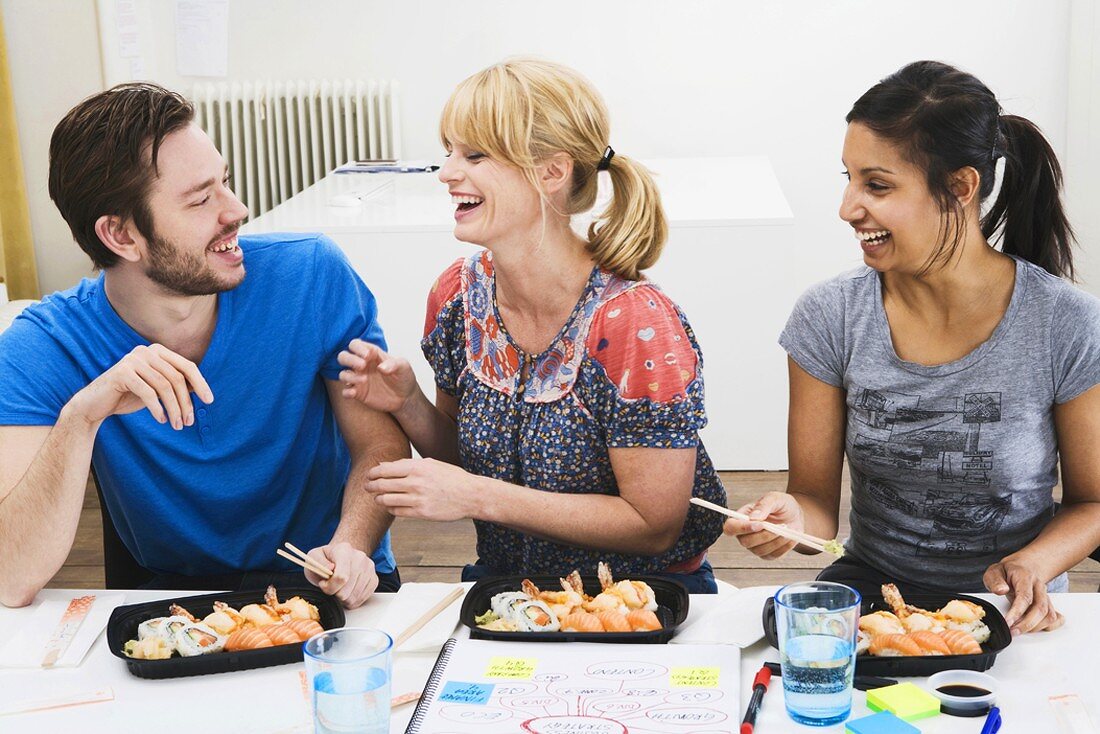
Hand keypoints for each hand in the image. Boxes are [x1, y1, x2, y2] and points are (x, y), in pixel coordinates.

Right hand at [67, 344, 213, 429]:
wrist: (95, 404)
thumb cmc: (130, 396)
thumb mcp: (157, 389)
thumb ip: (176, 384)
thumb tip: (201, 388)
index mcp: (157, 351)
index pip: (187, 366)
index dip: (201, 383)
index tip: (209, 401)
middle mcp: (146, 351)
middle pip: (177, 378)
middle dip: (185, 402)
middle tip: (189, 422)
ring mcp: (132, 360)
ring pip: (164, 386)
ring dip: (174, 409)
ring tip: (177, 425)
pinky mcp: (121, 373)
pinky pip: (148, 392)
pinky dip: (157, 408)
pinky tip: (161, 420)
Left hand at [304, 541, 378, 608]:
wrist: (340, 557)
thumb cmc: (326, 560)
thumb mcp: (313, 557)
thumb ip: (318, 562)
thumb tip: (330, 568)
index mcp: (344, 550)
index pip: (341, 577)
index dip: (329, 587)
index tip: (323, 584)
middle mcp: (360, 558)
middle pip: (346, 591)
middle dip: (335, 594)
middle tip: (331, 586)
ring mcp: (369, 569)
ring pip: (354, 598)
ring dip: (343, 598)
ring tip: (339, 588)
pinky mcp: (374, 579)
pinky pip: (362, 599)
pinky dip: (352, 600)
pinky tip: (347, 591)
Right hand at [337, 339, 417, 414]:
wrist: (406, 397)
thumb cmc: (404, 377)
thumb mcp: (404, 367)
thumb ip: (394, 364)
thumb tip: (381, 367)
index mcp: (371, 354)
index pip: (355, 344)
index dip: (357, 348)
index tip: (367, 356)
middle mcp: (362, 365)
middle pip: (343, 356)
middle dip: (349, 359)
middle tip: (362, 366)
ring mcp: (359, 379)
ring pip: (343, 374)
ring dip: (350, 376)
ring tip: (364, 380)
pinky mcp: (358, 393)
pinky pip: (345, 391)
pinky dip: (346, 392)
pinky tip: (354, 393)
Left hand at [366, 458, 479, 521]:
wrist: (470, 495)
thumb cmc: (451, 477)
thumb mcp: (430, 464)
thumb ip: (406, 465)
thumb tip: (383, 466)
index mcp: (418, 467)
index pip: (385, 470)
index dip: (373, 473)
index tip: (369, 475)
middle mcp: (416, 482)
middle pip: (382, 484)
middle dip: (371, 486)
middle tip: (367, 486)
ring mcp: (418, 499)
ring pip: (386, 499)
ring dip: (378, 498)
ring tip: (378, 498)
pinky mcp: (421, 513)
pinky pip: (397, 511)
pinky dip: (391, 508)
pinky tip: (392, 505)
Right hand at [721, 491, 803, 559]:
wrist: (795, 515)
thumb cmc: (781, 505)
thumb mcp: (775, 498)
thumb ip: (764, 505)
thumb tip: (753, 517)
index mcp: (742, 517)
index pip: (730, 527)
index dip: (741, 528)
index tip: (760, 524)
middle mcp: (745, 534)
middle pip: (745, 542)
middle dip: (764, 535)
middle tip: (780, 526)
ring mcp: (755, 546)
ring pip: (759, 550)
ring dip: (775, 541)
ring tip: (787, 528)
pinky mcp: (767, 554)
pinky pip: (773, 555)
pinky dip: (784, 547)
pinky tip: (790, 537)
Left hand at [984, 557, 1063, 634]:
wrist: (1023, 567)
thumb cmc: (1008, 572)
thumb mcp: (995, 571)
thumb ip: (995, 581)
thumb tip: (1001, 590)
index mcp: (1025, 577)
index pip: (1025, 597)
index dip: (1017, 612)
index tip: (1008, 622)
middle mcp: (1039, 587)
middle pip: (1040, 609)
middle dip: (1026, 624)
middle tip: (1013, 631)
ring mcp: (1046, 596)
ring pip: (1049, 615)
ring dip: (1035, 627)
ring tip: (1019, 630)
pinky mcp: (1049, 604)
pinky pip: (1056, 618)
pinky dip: (1048, 626)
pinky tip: (1036, 628)